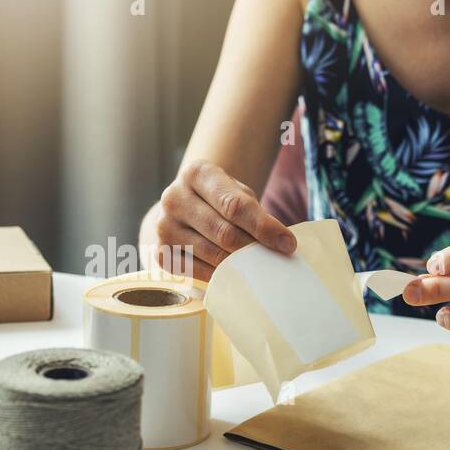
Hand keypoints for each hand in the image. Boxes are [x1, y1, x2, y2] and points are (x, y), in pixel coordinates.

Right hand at [155, 160, 296, 279]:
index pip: (235, 205)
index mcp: (196, 173)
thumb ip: (253, 212)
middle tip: (275, 260)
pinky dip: (220, 275)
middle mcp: (174, 197)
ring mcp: (164, 226)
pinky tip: (233, 273)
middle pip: (224, 232)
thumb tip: (280, 244)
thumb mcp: (234, 192)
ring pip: (212, 254)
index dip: (264, 227)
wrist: (181, 209)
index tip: (287, 244)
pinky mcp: (161, 252)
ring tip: (257, 267)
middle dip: (253, 248)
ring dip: (239, 264)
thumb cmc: (216, 200)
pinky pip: (197, 271)